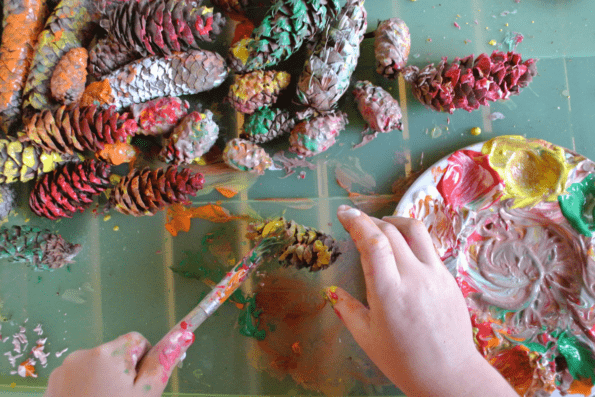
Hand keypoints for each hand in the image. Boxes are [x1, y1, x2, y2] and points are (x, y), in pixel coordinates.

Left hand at [45, 332, 175, 396]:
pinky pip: (79, 379)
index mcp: (107, 354)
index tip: (138, 386)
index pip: (137, 340)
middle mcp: (82, 355)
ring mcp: (63, 371)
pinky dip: (87, 391)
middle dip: (123, 374)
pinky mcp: (52, 386)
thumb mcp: (145, 395)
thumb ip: (161, 363)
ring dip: (104, 383)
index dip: (143, 362)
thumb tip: (181, 336)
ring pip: (97, 368)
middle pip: (116, 355)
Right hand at [326, 205, 515, 396]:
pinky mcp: (449, 278)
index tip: (344, 213)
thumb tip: (332, 292)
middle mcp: (414, 277)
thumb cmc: (404, 361)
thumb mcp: (367, 338)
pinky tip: (402, 248)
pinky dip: (411, 239)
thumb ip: (348, 309)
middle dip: (369, 220)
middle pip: (390, 231)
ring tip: (381, 224)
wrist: (451, 375)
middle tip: (355, 219)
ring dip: (394, 221)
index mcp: (389, 293)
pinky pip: (428, 248)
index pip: (373, 242)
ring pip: (415, 231)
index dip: (357, 222)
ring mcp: (435, 275)